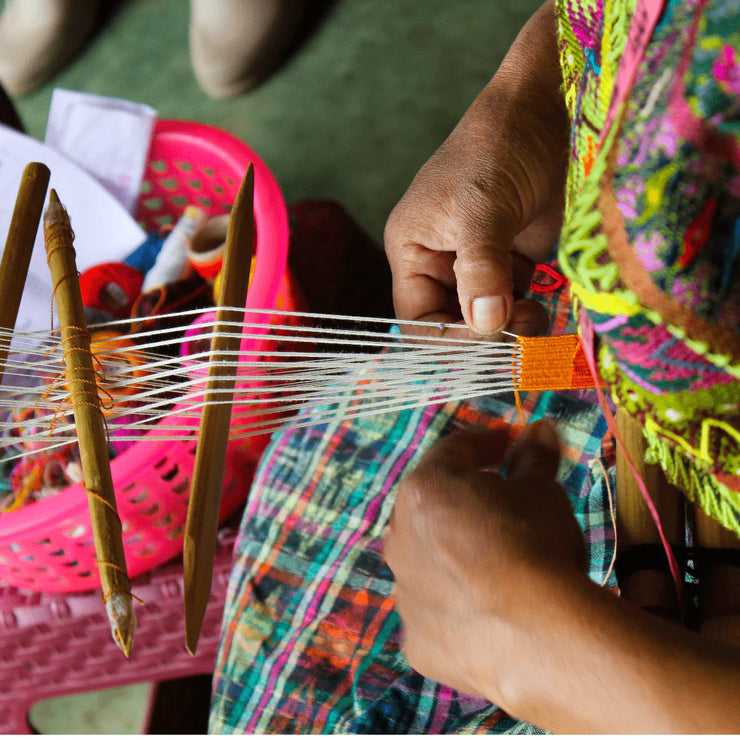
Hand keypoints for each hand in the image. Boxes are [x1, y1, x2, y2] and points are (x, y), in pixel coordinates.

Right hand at [384, 2, 567, 338]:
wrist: (547, 113)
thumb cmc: (498, 149)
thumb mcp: (481, 209)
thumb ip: (481, 270)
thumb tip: (486, 325)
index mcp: (412, 250)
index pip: (418, 317)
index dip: (447, 337)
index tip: (487, 339)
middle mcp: (440, 263)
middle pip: (453, 323)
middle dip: (484, 335)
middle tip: (519, 333)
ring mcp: (478, 264)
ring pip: (487, 319)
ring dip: (512, 326)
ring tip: (537, 314)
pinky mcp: (511, 261)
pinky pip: (514, 303)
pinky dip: (530, 312)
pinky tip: (546, 303)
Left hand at [384, 421, 585, 706]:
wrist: (540, 636)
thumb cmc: (536, 546)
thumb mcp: (542, 491)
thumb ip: (534, 456)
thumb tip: (540, 428)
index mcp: (424, 490)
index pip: (455, 452)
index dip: (487, 445)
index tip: (510, 446)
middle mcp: (400, 537)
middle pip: (433, 507)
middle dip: (466, 500)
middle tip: (505, 504)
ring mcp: (404, 592)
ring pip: (428, 561)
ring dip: (455, 554)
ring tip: (498, 563)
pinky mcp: (416, 640)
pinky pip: (435, 612)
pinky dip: (456, 605)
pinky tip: (488, 612)